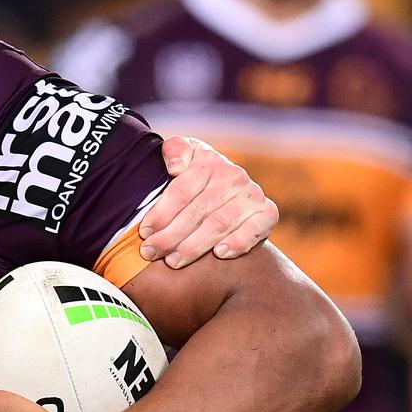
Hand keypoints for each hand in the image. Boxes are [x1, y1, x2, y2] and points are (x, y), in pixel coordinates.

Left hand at [139, 136, 278, 267]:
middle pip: (198, 212)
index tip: (145, 232)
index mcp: (209, 162)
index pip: (181, 191)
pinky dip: (238, 242)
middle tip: (151, 252)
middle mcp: (234, 177)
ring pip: (219, 224)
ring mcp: (252, 195)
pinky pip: (255, 230)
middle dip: (171, 236)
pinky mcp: (267, 213)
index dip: (161, 213)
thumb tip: (176, 168)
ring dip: (195, 245)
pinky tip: (219, 254)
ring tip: (173, 261)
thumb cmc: (195, 172)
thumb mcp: (184, 154)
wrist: (229, 185)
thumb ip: (175, 150)